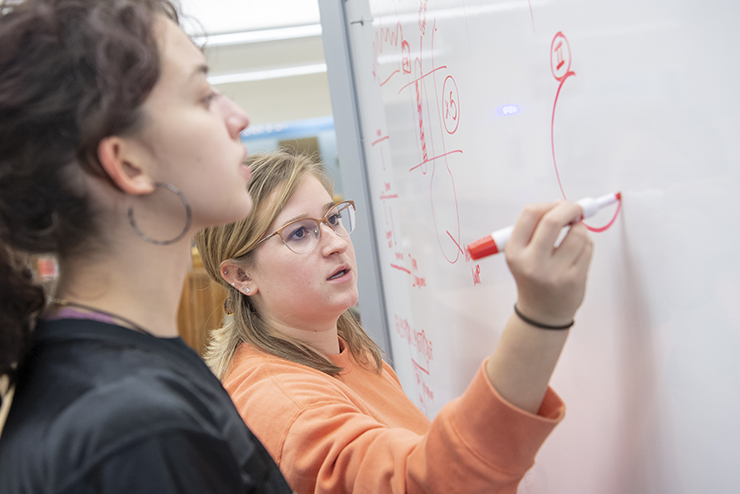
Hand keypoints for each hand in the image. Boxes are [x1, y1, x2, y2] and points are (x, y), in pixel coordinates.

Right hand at [504, 201, 592, 326]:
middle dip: (569, 208)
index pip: (530, 214)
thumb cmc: (533, 276)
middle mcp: (532, 262)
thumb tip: (561, 204)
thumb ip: (536, 229)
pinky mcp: (574, 279)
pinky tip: (578, 252)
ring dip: (580, 227)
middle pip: (552, 220)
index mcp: (515, 252)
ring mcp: (554, 272)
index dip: (548, 204)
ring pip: (577, 233)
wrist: (542, 313)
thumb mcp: (522, 254)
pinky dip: (586, 243)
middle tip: (576, 209)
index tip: (558, 205)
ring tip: (575, 234)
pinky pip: (587, 248)